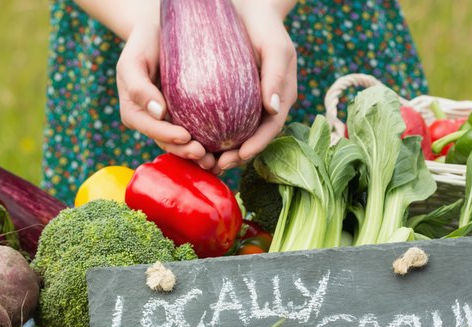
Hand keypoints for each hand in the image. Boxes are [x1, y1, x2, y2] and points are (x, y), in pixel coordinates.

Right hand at [116, 13, 211, 166]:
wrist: (159, 32)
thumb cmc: (143, 43)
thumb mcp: (133, 61)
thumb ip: (139, 87)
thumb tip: (159, 112)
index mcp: (135, 113)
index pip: (150, 128)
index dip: (166, 136)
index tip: (185, 137)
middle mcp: (152, 121)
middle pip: (167, 142)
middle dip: (185, 152)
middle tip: (204, 155)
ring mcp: (169, 120)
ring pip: (182, 143)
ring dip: (197, 155)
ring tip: (215, 161)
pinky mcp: (186, 115)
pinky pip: (197, 131)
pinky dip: (208, 142)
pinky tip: (224, 148)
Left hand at [210, 1, 297, 174]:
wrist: (245, 7)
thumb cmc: (264, 26)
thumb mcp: (275, 47)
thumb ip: (277, 75)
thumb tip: (272, 108)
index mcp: (279, 98)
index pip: (270, 129)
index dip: (256, 146)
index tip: (238, 157)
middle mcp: (263, 106)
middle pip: (251, 138)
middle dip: (235, 156)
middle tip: (215, 165)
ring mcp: (245, 103)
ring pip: (234, 134)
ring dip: (220, 151)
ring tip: (202, 160)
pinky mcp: (227, 98)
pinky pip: (219, 121)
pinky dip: (208, 134)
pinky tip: (192, 140)